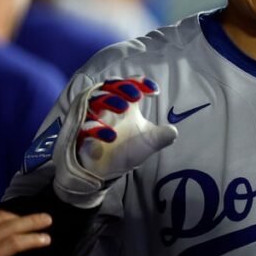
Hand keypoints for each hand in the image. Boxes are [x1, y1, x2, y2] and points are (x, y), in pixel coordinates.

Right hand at [53, 77, 177, 207]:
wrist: (106, 173)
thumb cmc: (125, 150)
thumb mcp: (148, 142)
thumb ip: (161, 136)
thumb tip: (174, 131)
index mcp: (123, 104)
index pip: (129, 85)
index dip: (140, 83)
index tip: (154, 91)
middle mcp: (106, 107)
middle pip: (109, 86)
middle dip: (122, 88)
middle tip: (136, 96)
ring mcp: (92, 118)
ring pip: (94, 100)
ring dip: (109, 101)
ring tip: (124, 109)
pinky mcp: (81, 133)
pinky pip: (84, 126)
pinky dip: (96, 129)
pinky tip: (110, 136)